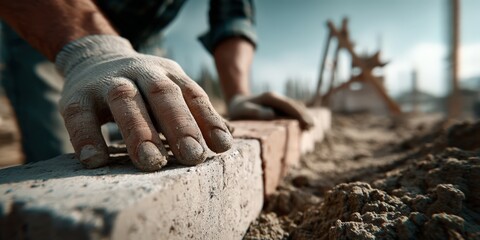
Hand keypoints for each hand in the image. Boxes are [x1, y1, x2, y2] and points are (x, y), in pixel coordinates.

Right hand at [56, 35, 232, 170]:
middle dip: (179, 126)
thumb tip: (227, 139)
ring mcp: (107, 81)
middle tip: (193, 157)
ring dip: (140, 132)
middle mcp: (141, 71)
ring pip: (125, 100)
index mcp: (168, 73)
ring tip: (152, 163)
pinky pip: (80, 116)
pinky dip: (87, 138)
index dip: (208, 119)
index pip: (192, 94)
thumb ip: (194, 112)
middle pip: (163, 94)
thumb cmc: (143, 87)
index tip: (222, 147)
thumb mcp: (170, 89)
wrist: (94, 57)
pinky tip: (95, 161)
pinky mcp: (76, 96)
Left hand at [228, 92, 314, 129]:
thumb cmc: (238, 109)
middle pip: (294, 106)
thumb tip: (271, 115)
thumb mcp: (243, 109)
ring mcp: (278, 102)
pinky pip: (291, 112)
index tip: (306, 122)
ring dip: (303, 116)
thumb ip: (255, 111)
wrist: (237, 102)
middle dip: (304, 115)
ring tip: (311, 127)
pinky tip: (304, 126)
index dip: (298, 114)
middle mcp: (277, 98)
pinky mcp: (279, 108)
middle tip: (312, 127)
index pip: (288, 105)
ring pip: (294, 108)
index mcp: (270, 98)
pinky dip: (298, 117)